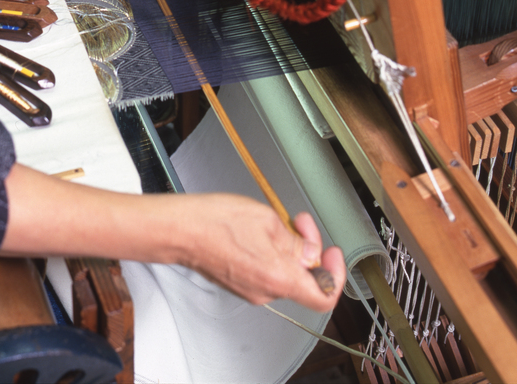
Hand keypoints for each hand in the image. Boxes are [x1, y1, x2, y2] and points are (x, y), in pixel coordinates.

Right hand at [180, 195, 345, 311]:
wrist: (180, 230)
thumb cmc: (215, 222)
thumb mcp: (267, 220)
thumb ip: (296, 242)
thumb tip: (311, 254)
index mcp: (278, 278)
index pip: (324, 296)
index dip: (336, 275)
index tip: (332, 253)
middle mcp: (265, 291)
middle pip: (304, 279)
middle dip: (308, 248)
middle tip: (300, 222)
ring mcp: (251, 290)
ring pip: (285, 273)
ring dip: (289, 248)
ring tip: (278, 221)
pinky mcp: (240, 283)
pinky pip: (267, 272)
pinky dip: (273, 253)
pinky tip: (262, 231)